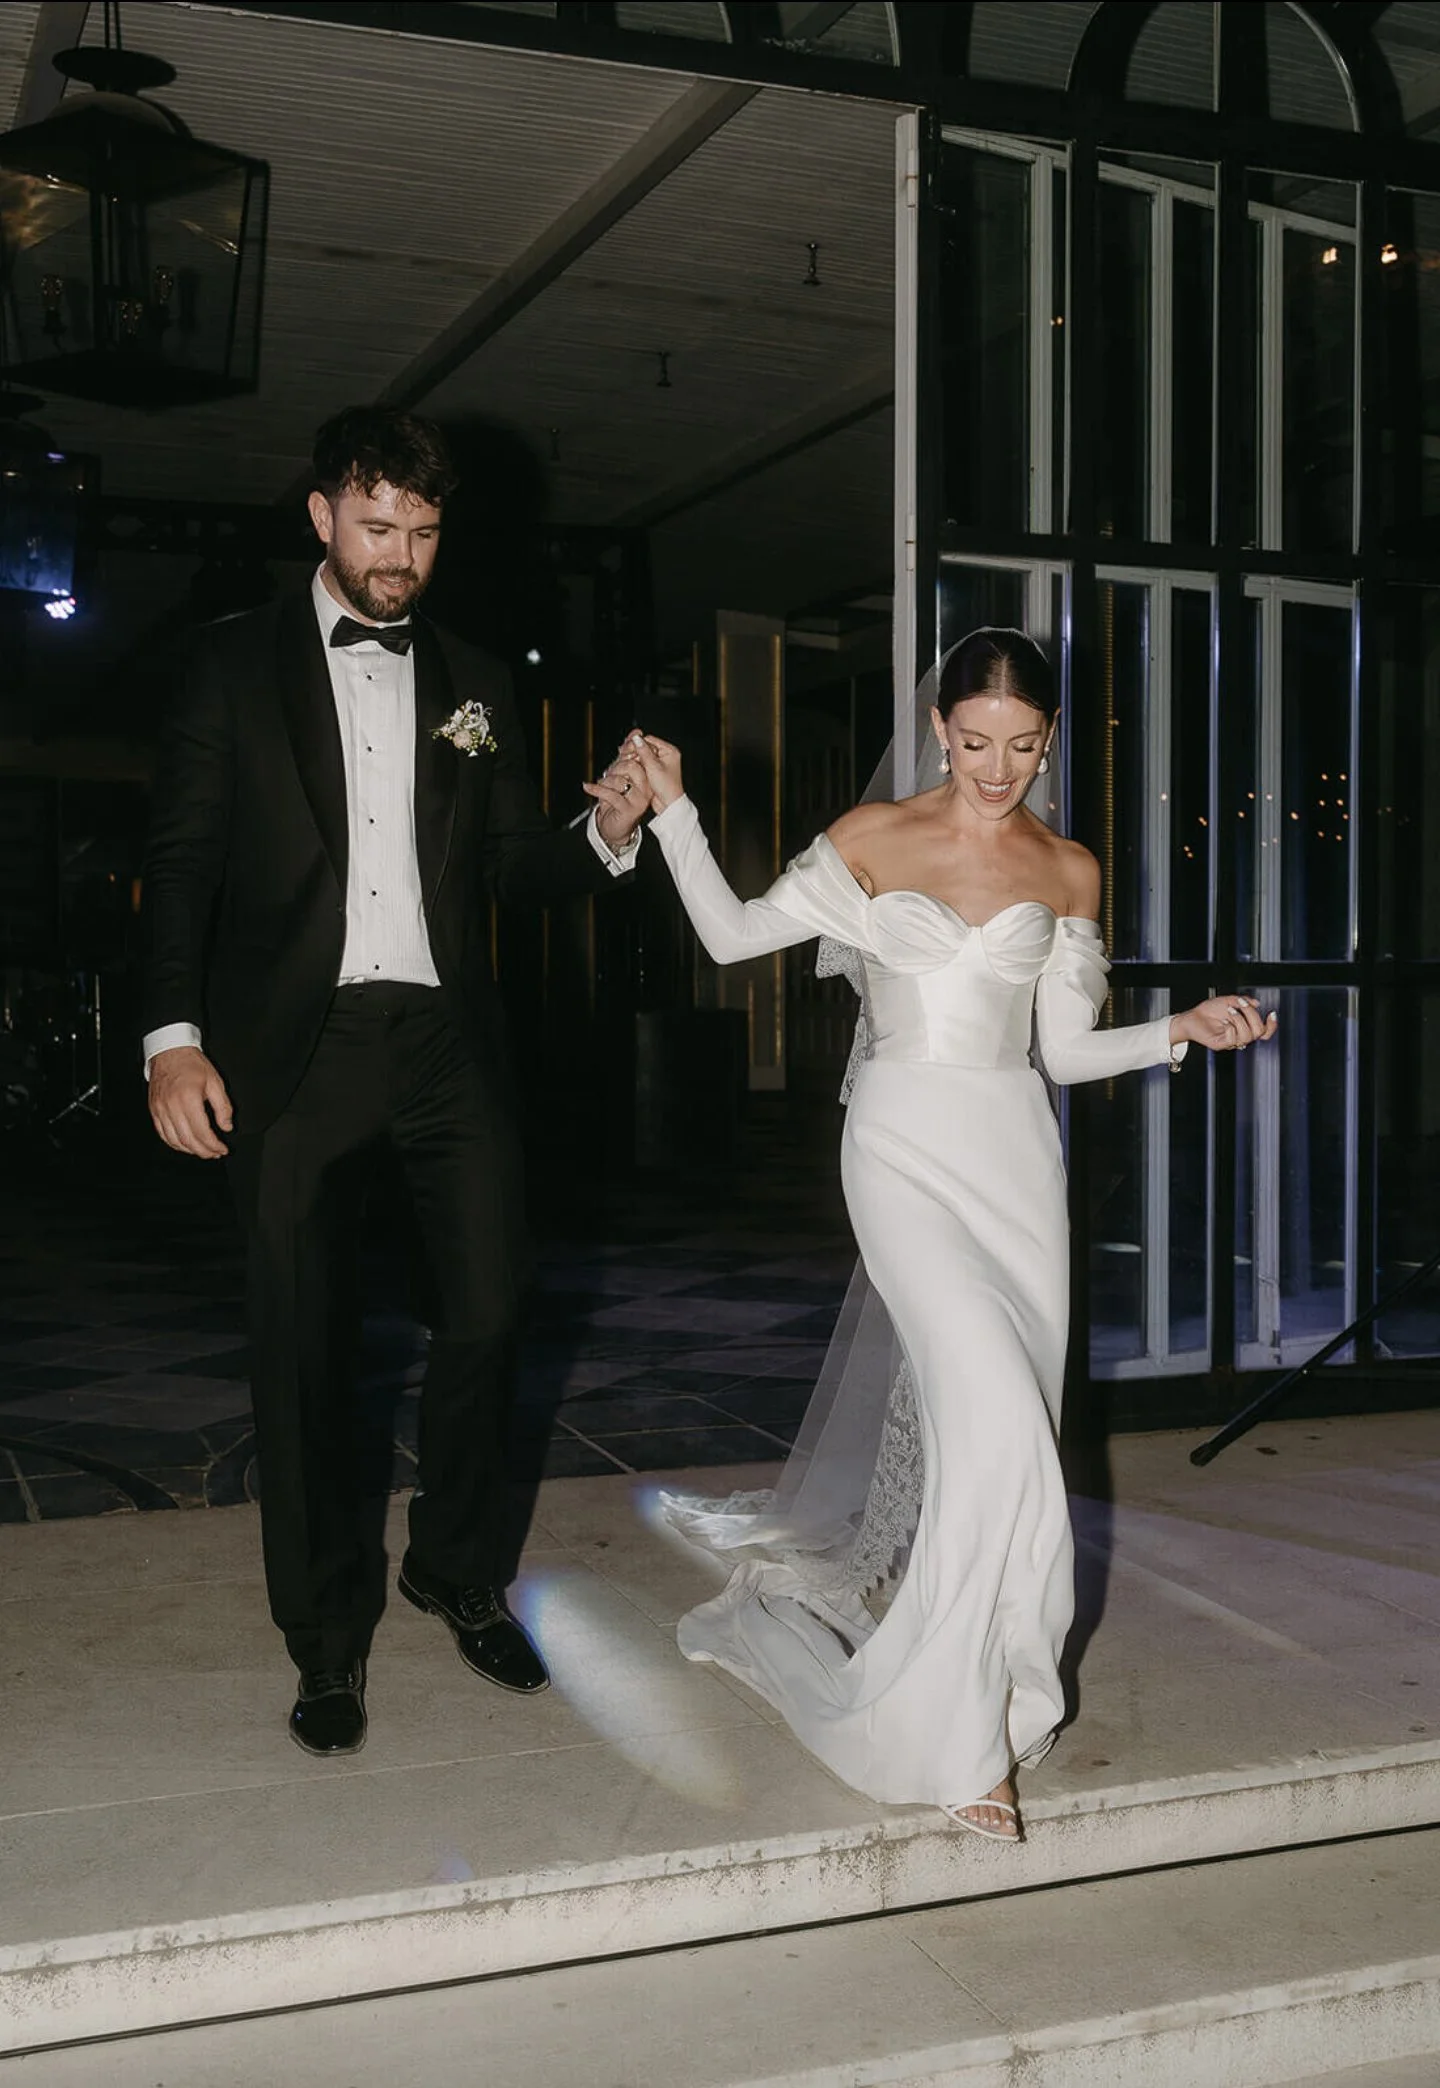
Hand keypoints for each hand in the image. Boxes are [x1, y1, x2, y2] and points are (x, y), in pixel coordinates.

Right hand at [148, 1046, 233, 1158]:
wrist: (169, 1051)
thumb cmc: (191, 1064)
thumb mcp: (215, 1082)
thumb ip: (223, 1107)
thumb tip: (226, 1127)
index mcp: (188, 1099)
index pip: (202, 1132)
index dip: (214, 1145)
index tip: (222, 1149)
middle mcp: (172, 1106)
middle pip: (188, 1140)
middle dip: (204, 1151)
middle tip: (215, 1154)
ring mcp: (160, 1109)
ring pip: (174, 1140)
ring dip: (189, 1150)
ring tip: (203, 1151)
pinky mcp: (154, 1110)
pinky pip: (162, 1133)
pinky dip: (174, 1143)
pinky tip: (185, 1144)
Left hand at [581, 731, 649, 851]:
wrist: (615, 826)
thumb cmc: (618, 798)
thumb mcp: (621, 773)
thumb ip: (628, 753)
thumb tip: (636, 732)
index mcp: (648, 778)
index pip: (640, 758)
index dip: (628, 751)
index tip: (620, 751)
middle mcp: (646, 789)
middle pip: (631, 766)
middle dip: (615, 767)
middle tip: (608, 773)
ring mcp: (639, 800)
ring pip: (619, 780)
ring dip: (605, 780)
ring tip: (601, 784)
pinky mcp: (628, 810)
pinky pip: (609, 794)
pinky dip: (595, 789)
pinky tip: (587, 786)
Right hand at [630, 733, 683, 810]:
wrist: (669, 804)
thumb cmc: (666, 787)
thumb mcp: (653, 767)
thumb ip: (644, 751)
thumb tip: (636, 738)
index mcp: (669, 751)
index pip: (650, 740)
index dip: (637, 743)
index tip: (627, 748)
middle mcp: (666, 755)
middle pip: (646, 746)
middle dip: (634, 750)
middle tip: (623, 753)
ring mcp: (660, 762)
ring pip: (643, 754)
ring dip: (633, 756)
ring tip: (624, 759)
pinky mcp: (654, 770)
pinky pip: (643, 762)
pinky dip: (636, 763)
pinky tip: (628, 765)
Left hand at [1171, 995, 1277, 1054]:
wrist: (1192, 1016)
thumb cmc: (1209, 1010)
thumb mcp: (1229, 1000)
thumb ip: (1244, 1001)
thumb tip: (1256, 1003)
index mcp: (1245, 1026)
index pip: (1265, 1031)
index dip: (1272, 1025)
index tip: (1271, 1013)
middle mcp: (1240, 1035)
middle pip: (1259, 1032)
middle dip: (1253, 1015)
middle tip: (1241, 1004)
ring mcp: (1231, 1041)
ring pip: (1247, 1036)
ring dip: (1240, 1020)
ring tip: (1230, 1011)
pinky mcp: (1221, 1044)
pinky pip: (1232, 1040)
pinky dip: (1230, 1028)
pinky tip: (1224, 1022)